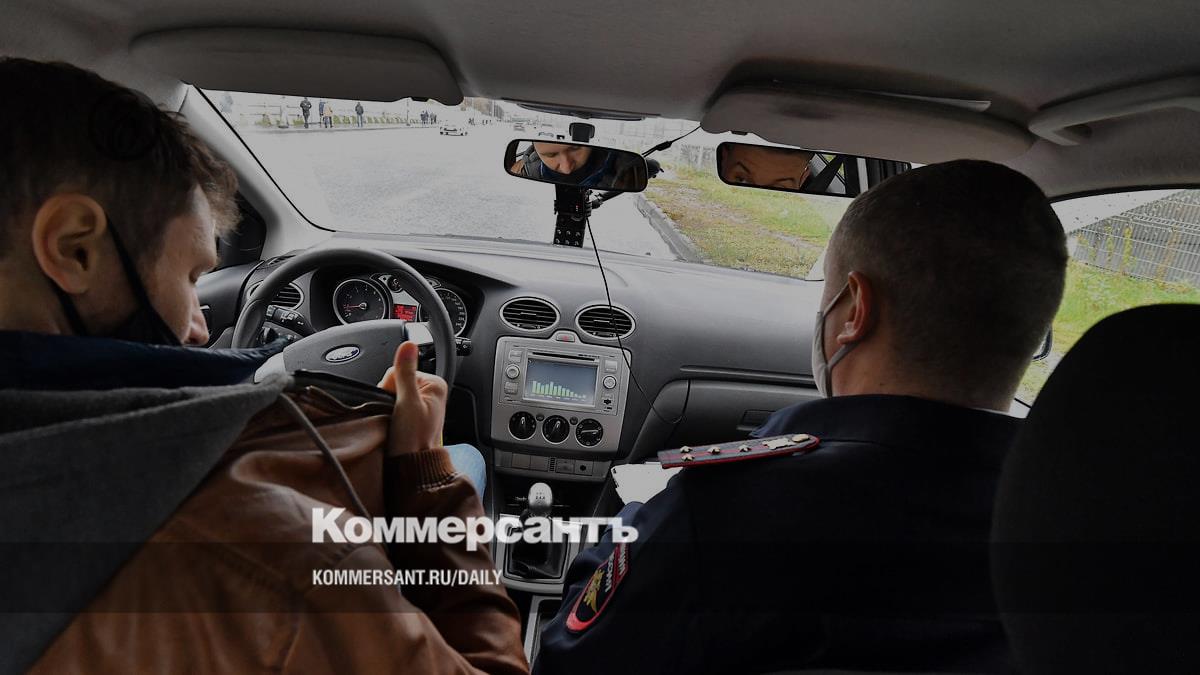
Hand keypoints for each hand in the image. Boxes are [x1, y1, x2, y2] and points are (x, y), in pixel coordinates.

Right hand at [377, 341, 447, 455]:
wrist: (411, 468)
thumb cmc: (413, 441)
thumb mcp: (407, 403)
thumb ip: (405, 373)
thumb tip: (408, 344)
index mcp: (435, 384)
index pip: (399, 370)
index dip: (389, 386)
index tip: (394, 404)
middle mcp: (431, 391)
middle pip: (395, 381)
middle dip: (389, 397)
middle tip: (396, 416)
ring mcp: (422, 404)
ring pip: (393, 394)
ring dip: (388, 407)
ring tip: (396, 423)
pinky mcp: (413, 415)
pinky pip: (394, 405)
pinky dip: (390, 413)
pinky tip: (394, 425)